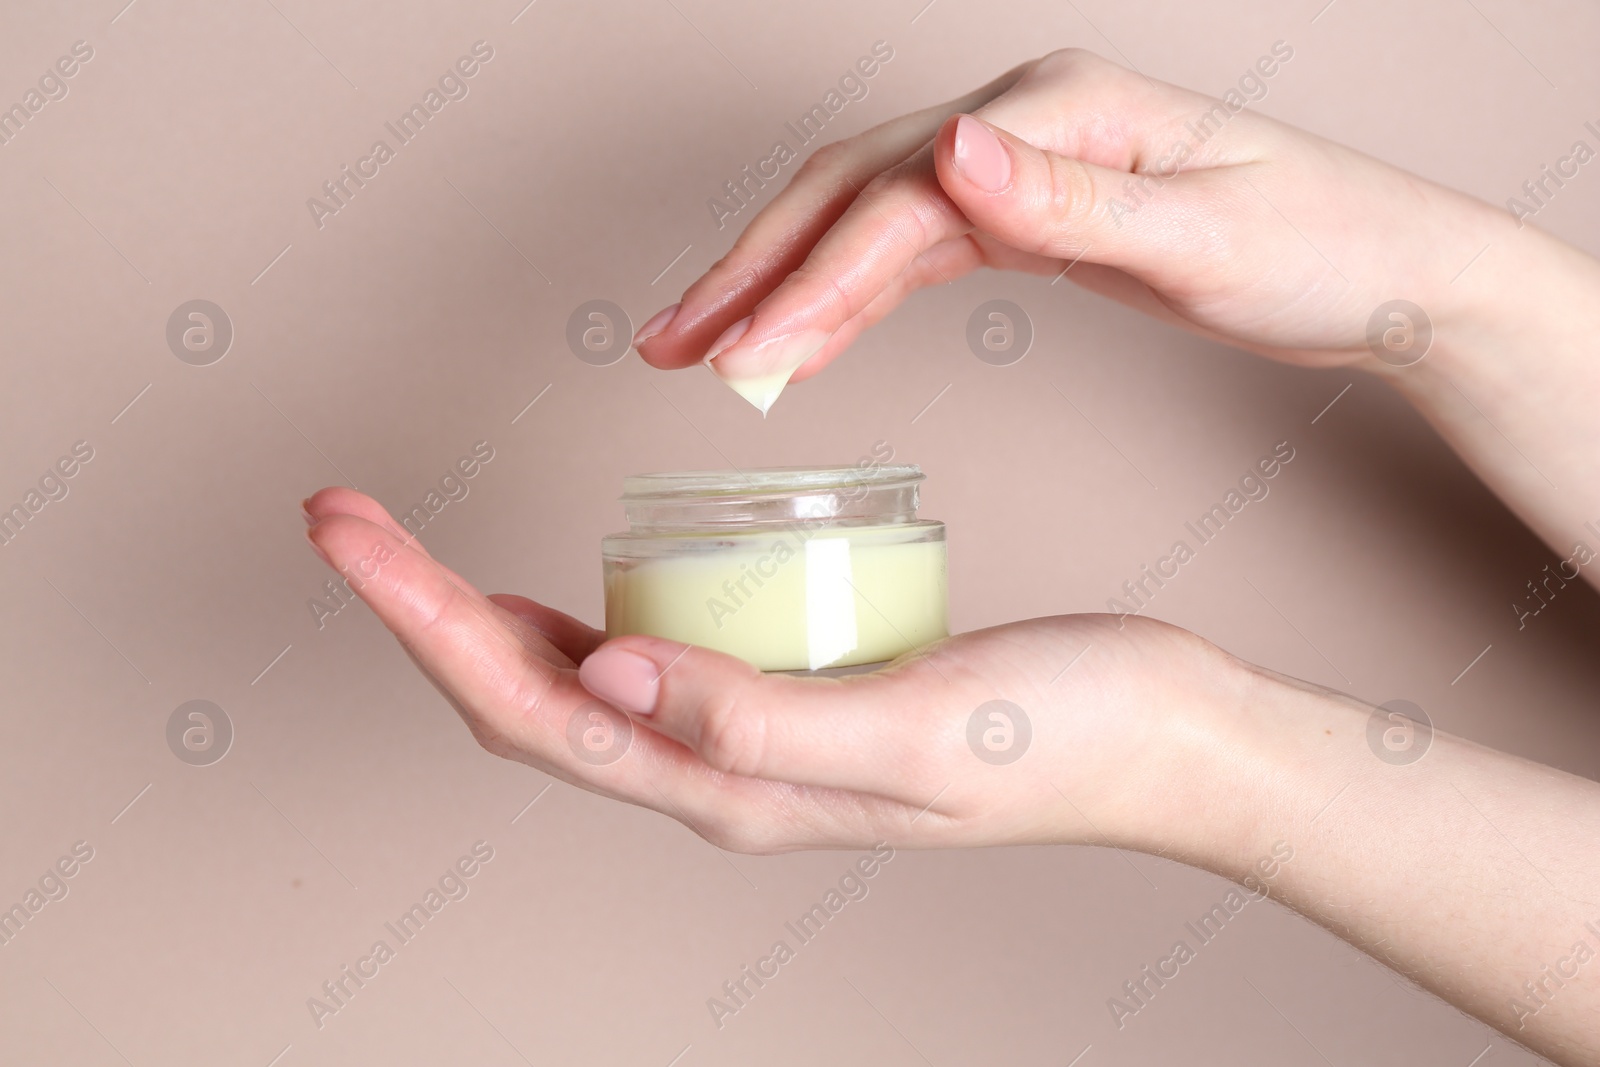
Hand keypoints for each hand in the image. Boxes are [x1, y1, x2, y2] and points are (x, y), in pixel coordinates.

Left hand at [301, 486, 1241, 855]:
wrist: (1165, 738)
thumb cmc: (1063, 732)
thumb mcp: (913, 725)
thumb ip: (760, 719)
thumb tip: (606, 678)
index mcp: (736, 788)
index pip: (537, 712)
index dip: (427, 624)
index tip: (352, 534)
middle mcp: (724, 776)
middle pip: (526, 704)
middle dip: (419, 614)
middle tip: (343, 518)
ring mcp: (750, 744)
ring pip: (570, 693)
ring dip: (473, 623)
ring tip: (406, 552)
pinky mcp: (786, 700)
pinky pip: (642, 671)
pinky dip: (567, 626)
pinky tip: (553, 592)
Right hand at [633, 47, 1501, 385]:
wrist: (1384, 269)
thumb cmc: (1316, 246)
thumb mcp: (1204, 232)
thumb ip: (1070, 196)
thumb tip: (952, 146)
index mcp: (1055, 113)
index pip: (899, 199)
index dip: (814, 281)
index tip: (746, 363)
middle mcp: (1021, 125)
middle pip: (849, 190)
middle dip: (754, 270)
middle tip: (673, 346)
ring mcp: (1018, 164)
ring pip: (863, 218)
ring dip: (778, 282)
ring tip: (703, 348)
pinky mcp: (1027, 212)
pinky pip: (907, 250)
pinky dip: (844, 293)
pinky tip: (801, 333)